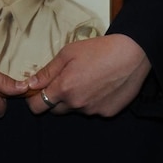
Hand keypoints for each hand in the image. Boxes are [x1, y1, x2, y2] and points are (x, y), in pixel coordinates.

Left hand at [26, 34, 150, 116]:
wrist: (133, 54)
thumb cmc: (99, 49)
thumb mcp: (68, 53)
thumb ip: (47, 72)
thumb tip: (29, 85)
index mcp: (64, 89)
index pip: (37, 107)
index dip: (34, 99)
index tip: (39, 91)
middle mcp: (77, 104)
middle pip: (55, 111)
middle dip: (56, 99)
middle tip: (67, 81)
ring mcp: (93, 111)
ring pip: (76, 110)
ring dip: (76, 100)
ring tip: (89, 80)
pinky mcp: (108, 113)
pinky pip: (93, 110)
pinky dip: (93, 101)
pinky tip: (102, 86)